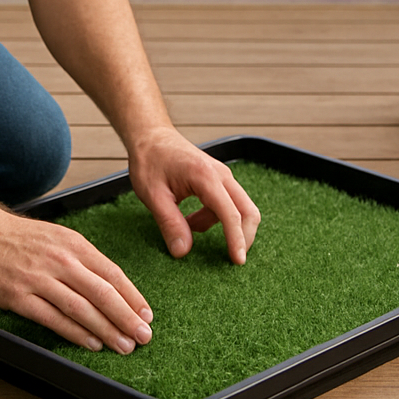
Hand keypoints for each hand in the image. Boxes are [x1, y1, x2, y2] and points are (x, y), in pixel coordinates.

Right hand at [0, 211, 153, 353]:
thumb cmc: (22, 239)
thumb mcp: (59, 238)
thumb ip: (84, 260)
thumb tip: (114, 287)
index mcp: (74, 244)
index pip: (112, 274)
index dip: (133, 297)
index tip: (146, 315)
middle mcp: (60, 260)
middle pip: (102, 293)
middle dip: (126, 318)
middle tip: (143, 336)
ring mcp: (39, 279)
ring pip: (81, 309)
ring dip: (106, 330)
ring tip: (123, 345)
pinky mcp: (20, 297)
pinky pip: (53, 319)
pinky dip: (75, 334)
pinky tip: (91, 343)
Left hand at [127, 128, 260, 264]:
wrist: (151, 136)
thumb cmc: (150, 161)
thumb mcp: (153, 195)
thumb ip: (169, 223)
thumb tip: (183, 252)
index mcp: (206, 177)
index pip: (230, 214)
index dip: (237, 240)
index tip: (237, 261)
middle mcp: (221, 175)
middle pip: (248, 211)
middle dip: (244, 237)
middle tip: (231, 259)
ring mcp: (223, 176)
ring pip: (240, 209)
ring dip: (224, 227)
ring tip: (190, 228)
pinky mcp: (219, 180)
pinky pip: (227, 205)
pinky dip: (215, 219)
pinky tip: (190, 221)